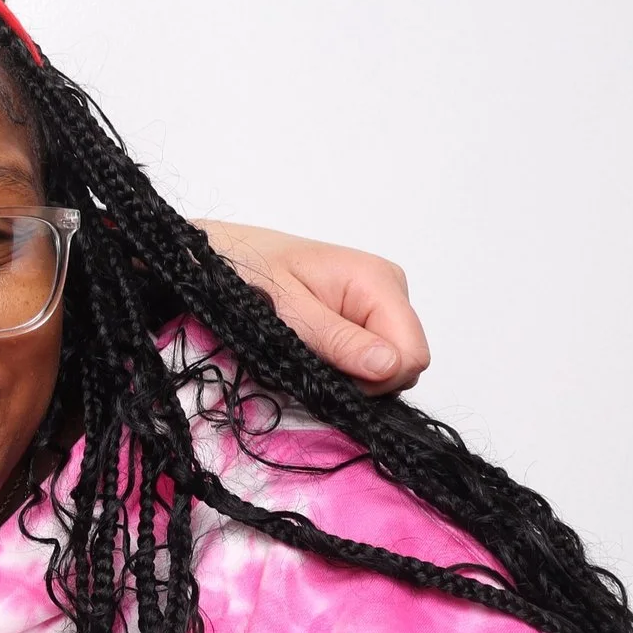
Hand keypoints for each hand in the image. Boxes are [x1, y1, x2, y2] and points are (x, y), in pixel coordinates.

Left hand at [195, 220, 431, 395]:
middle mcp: (387, 289)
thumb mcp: (286, 309)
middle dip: (361, 377)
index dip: (376, 380)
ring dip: (347, 372)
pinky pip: (368, 357)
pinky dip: (340, 364)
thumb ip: (337, 339)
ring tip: (304, 349)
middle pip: (404, 362)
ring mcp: (376, 303)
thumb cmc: (245, 270)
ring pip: (387, 364)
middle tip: (309, 359)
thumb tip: (390, 366)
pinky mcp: (361, 315)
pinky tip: (311, 348)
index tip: (328, 373)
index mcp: (377, 280)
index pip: (412, 355)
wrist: (220, 253)